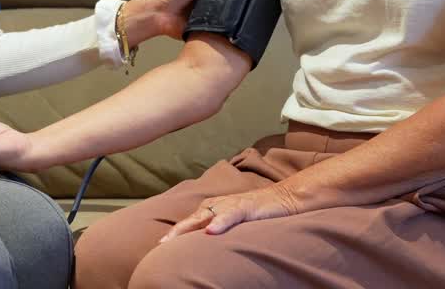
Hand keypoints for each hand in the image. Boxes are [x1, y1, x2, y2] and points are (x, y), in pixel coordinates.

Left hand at [122, 0, 238, 43]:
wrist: (159, 16)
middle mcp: (209, 1)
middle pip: (228, 1)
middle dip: (238, 2)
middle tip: (253, 2)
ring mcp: (208, 16)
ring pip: (225, 16)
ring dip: (231, 16)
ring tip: (246, 15)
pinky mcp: (205, 29)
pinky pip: (217, 30)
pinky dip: (222, 30)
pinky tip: (232, 28)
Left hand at [159, 186, 299, 241]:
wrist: (285, 199)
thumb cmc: (258, 213)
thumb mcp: (235, 224)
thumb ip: (219, 230)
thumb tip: (206, 245)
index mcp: (213, 209)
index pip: (189, 223)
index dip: (174, 234)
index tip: (158, 246)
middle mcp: (217, 205)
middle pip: (191, 220)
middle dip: (175, 232)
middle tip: (159, 244)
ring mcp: (231, 205)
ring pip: (205, 216)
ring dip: (188, 227)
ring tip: (172, 240)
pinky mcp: (246, 207)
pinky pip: (230, 215)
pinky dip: (220, 223)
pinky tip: (210, 232)